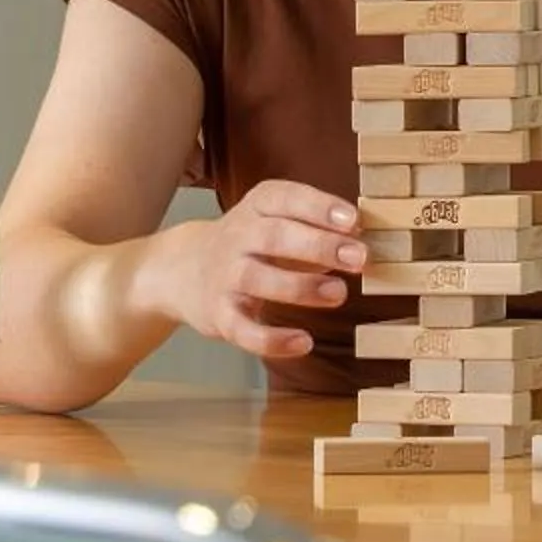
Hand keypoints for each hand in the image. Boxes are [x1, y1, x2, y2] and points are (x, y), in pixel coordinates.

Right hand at [141, 179, 364, 361]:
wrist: (180, 270)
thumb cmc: (249, 242)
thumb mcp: (274, 218)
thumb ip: (315, 223)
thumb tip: (361, 234)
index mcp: (257, 206)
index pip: (286, 198)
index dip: (319, 207)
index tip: (353, 219)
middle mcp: (237, 237)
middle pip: (275, 236)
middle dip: (319, 246)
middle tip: (359, 257)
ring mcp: (225, 276)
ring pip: (258, 279)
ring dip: (301, 287)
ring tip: (339, 294)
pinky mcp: (218, 314)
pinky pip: (243, 330)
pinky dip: (272, 339)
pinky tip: (303, 342)